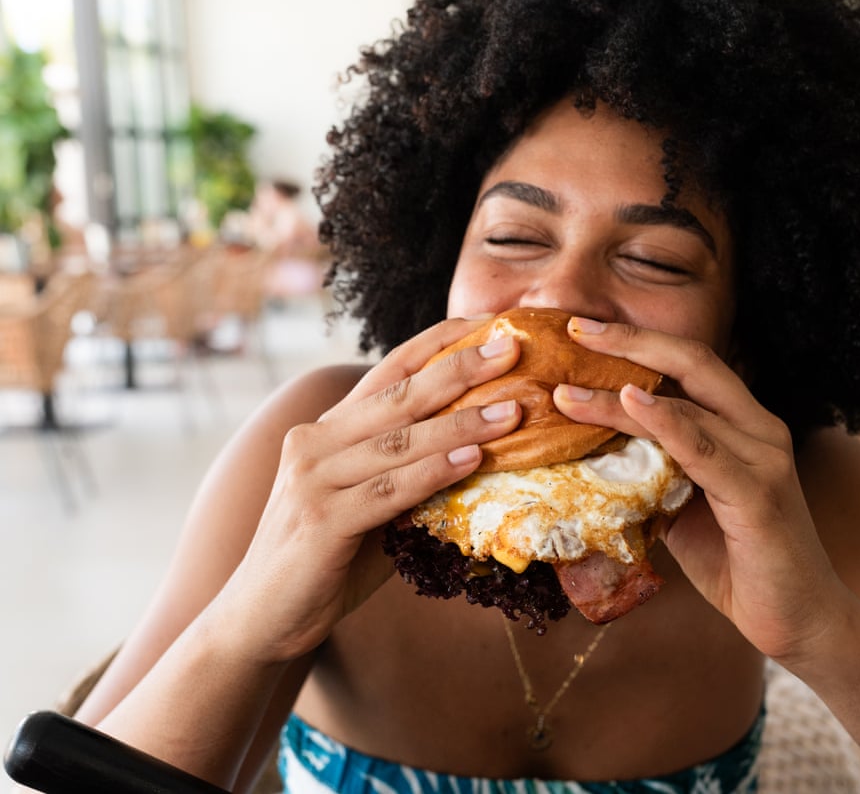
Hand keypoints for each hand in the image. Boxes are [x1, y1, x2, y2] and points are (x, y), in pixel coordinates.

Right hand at [208, 317, 522, 662]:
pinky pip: (389, 491)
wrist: (263, 618)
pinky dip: (433, 473)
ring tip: (514, 411)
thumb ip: (409, 473)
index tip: (488, 323)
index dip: (438, 344)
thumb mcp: (372, 505)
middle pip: (399, 396)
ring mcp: (313, 479)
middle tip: (512, 349)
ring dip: (461, 423)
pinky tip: (471, 459)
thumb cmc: (330, 559)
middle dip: (460, 368)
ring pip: (399, 441)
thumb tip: (482, 451)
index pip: (389, 372)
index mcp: (329, 430)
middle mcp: (316, 442)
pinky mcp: (320, 520)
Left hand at [552, 317, 846, 661]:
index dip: (638, 340)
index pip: (689, 364)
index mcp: (744, 426)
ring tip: (566, 392)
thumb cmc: (739, 563)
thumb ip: (652, 474)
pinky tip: (630, 403)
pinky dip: (665, 421)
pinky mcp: (759, 495)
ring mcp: (764, 459)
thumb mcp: (684, 508)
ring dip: (619, 394)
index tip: (581, 329)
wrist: (799, 620)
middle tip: (573, 326)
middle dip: (629, 339)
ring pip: (687, 406)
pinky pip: (704, 449)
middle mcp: (760, 429)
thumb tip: (590, 458)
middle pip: (693, 361)